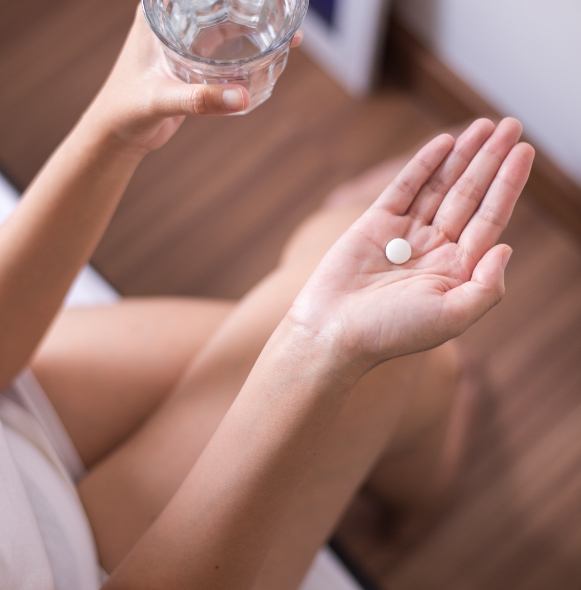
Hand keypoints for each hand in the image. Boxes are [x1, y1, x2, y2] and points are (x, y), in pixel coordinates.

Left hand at [83, 7, 301, 153]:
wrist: (119, 134)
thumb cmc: (127, 110)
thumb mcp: (162, 99)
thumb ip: (201, 99)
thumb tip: (244, 97)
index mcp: (159, 14)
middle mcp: (173, 21)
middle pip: (218, 2)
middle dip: (250, 4)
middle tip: (283, 6)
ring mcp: (185, 41)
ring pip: (226, 24)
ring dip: (253, 25)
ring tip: (286, 27)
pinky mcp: (195, 63)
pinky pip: (227, 50)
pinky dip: (247, 50)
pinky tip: (269, 52)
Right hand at [290, 118, 534, 370]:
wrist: (334, 330)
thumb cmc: (390, 331)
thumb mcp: (451, 317)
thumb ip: (487, 287)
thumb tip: (505, 247)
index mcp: (455, 270)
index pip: (489, 218)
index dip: (508, 184)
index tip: (525, 151)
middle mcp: (434, 248)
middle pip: (469, 195)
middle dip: (490, 160)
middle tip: (511, 126)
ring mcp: (405, 234)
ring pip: (440, 186)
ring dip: (462, 155)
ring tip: (484, 126)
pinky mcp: (375, 223)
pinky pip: (404, 188)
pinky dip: (423, 165)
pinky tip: (444, 143)